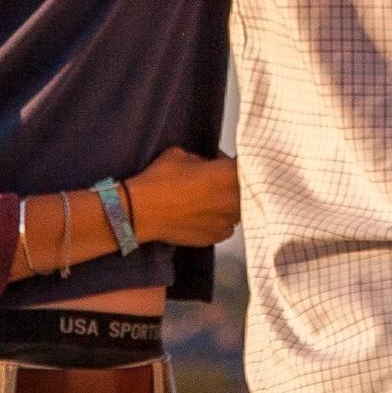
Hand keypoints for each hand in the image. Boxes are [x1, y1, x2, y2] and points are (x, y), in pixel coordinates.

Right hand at [124, 147, 241, 247]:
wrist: (141, 212)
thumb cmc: (160, 181)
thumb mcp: (182, 155)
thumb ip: (205, 159)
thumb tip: (212, 163)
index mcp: (230, 175)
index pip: (250, 165)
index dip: (241, 163)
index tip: (234, 161)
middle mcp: (235, 200)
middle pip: (250, 190)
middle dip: (238, 183)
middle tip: (222, 179)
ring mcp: (227, 221)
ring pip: (240, 209)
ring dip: (231, 203)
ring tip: (211, 198)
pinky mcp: (216, 237)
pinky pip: (226, 225)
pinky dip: (220, 219)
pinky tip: (204, 213)